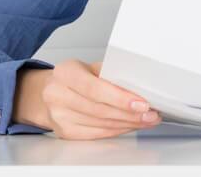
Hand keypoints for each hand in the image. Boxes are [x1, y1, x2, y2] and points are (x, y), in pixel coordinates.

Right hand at [35, 59, 161, 139]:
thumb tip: (140, 83)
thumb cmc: (73, 77)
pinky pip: (97, 134)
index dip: (120, 98)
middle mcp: (57, 94)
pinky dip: (118, 130)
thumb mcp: (88, 67)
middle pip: (100, 110)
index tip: (142, 103)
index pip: (95, 88)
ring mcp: (59, 116)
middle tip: (151, 113)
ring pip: (101, 124)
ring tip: (147, 119)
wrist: (48, 92)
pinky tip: (130, 125)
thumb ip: (110, 72)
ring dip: (128, 123)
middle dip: (130, 114)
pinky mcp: (65, 132)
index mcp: (65, 72)